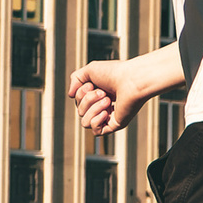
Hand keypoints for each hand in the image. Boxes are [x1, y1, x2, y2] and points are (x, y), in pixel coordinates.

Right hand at [67, 47, 183, 134]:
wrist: (132, 80)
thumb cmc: (114, 73)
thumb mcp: (89, 70)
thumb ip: (75, 79)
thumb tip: (70, 95)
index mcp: (97, 94)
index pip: (78, 102)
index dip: (81, 93)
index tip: (92, 84)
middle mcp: (102, 106)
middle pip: (80, 111)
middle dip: (88, 100)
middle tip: (103, 92)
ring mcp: (108, 116)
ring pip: (85, 122)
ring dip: (93, 109)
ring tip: (107, 100)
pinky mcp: (114, 125)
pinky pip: (95, 131)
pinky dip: (97, 121)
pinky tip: (106, 112)